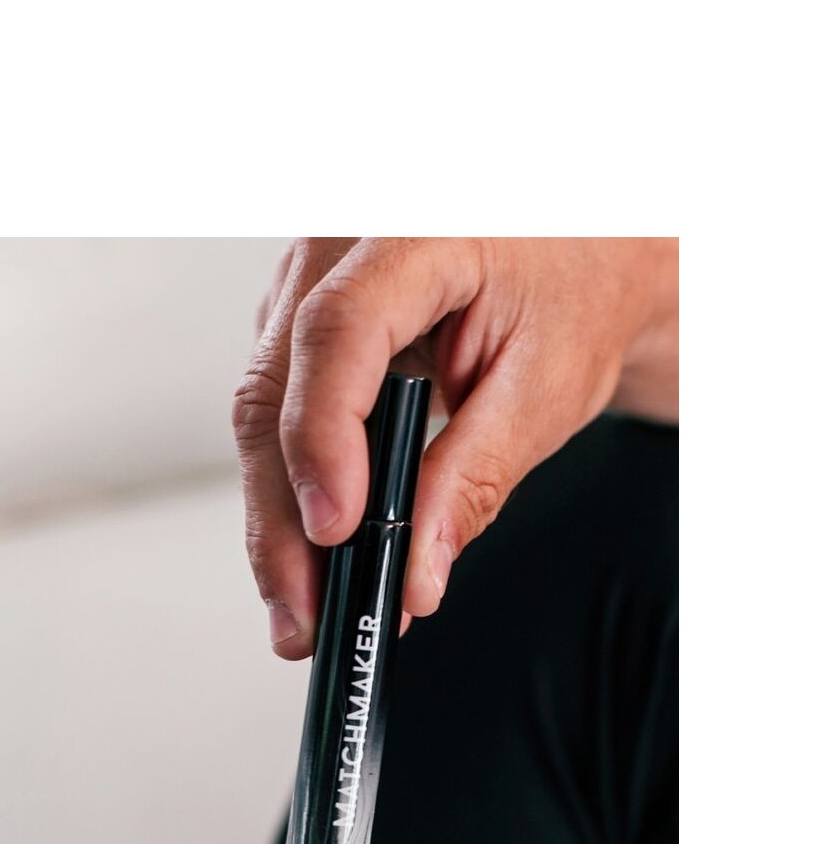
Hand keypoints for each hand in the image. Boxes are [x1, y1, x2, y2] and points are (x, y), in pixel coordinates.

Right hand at [232, 237, 678, 658]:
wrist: (583, 254)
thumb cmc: (575, 291)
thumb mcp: (550, 385)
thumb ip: (477, 476)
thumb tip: (416, 568)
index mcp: (414, 230)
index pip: (338, 330)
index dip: (324, 437)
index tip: (338, 530)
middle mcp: (339, 246)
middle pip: (275, 388)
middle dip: (283, 517)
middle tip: (305, 614)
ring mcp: (309, 285)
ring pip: (261, 412)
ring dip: (276, 518)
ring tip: (304, 607)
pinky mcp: (301, 329)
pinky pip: (277, 414)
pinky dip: (291, 490)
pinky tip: (310, 552)